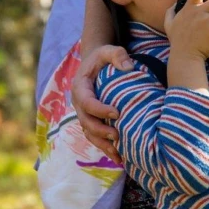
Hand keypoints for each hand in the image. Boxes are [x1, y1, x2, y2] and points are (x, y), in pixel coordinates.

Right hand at [72, 45, 133, 162]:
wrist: (94, 63)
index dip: (100, 109)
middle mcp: (78, 103)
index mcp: (80, 87)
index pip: (87, 102)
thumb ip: (118, 54)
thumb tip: (129, 68)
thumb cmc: (103, 57)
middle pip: (86, 122)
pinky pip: (95, 137)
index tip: (117, 113)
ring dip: (102, 145)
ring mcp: (83, 114)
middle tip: (118, 136)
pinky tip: (119, 157)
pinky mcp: (91, 120)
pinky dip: (105, 147)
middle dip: (101, 131)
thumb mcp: (109, 50)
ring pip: (89, 134)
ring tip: (119, 154)